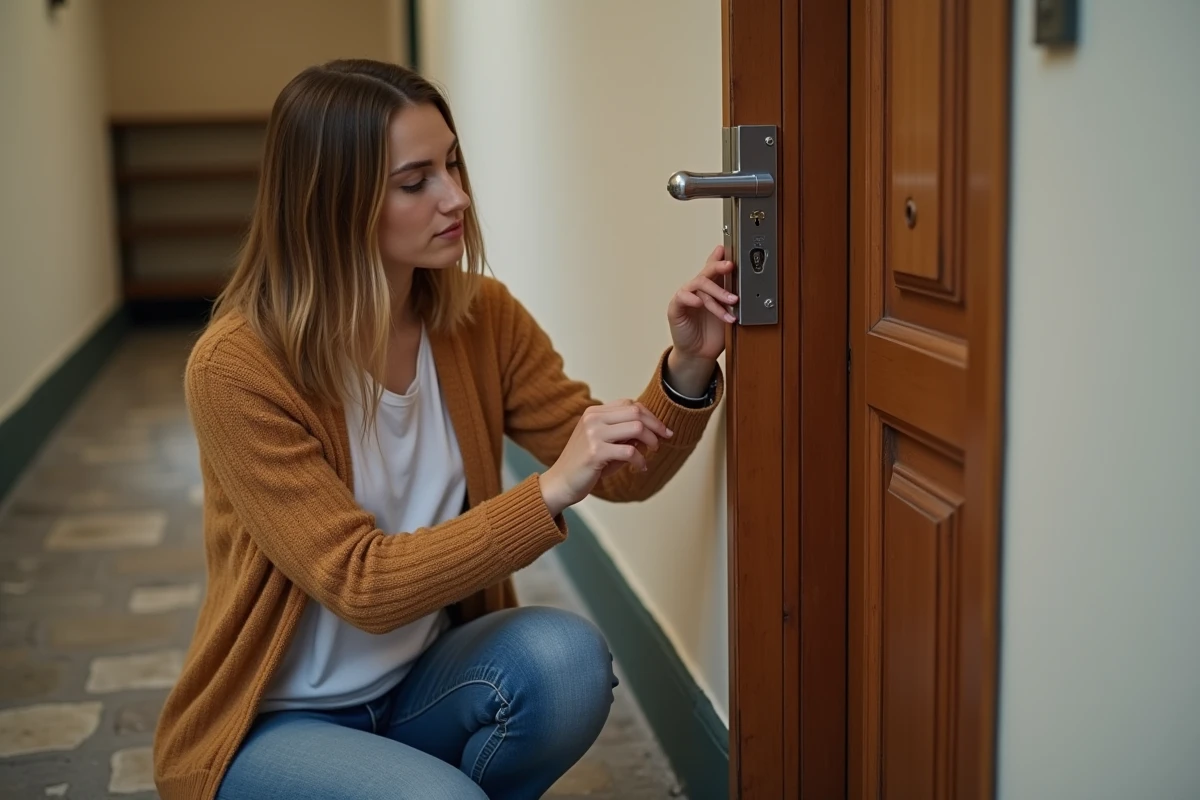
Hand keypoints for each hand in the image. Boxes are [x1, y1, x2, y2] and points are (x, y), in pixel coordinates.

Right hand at [540, 400, 672, 515]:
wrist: (561, 482)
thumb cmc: (585, 464)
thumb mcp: (605, 443)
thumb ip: (624, 433)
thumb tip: (651, 430)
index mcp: (594, 412)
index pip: (630, 404)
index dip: (650, 415)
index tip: (662, 429)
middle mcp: (593, 418)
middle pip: (636, 412)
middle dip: (656, 425)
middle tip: (665, 439)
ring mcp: (593, 434)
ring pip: (636, 428)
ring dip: (651, 441)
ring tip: (653, 452)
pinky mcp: (595, 452)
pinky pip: (630, 451)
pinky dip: (640, 460)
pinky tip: (641, 467)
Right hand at [665, 244, 734, 393]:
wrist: (699, 354)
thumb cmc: (714, 333)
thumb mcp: (730, 314)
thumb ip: (736, 299)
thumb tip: (750, 287)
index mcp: (711, 288)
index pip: (714, 267)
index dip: (721, 257)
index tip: (731, 252)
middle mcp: (698, 290)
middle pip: (707, 271)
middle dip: (720, 267)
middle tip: (731, 267)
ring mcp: (686, 297)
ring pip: (699, 284)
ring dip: (717, 292)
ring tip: (731, 302)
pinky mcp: (676, 308)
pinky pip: (682, 297)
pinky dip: (691, 298)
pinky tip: (700, 302)